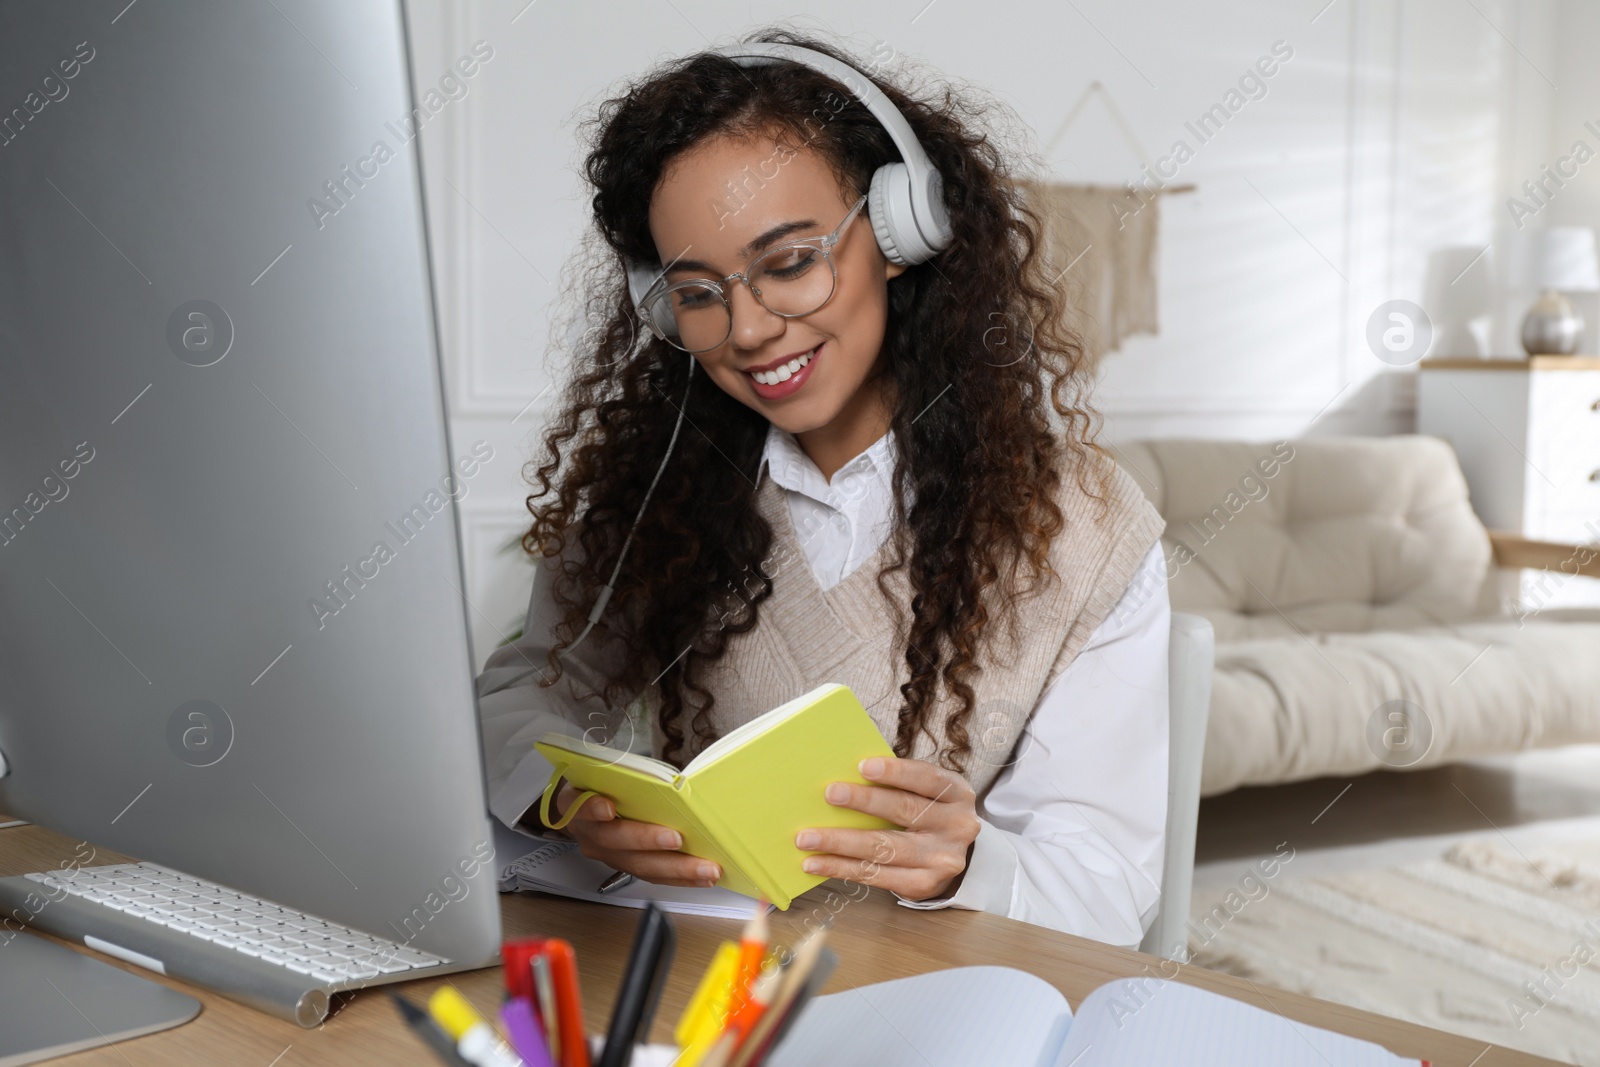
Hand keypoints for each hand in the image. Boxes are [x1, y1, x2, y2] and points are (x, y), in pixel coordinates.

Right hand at [550, 782, 721, 887]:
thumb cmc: (599, 786)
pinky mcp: (626, 867)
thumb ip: (621, 774)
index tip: (607, 808)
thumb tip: (662, 776)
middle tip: (677, 839)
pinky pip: (653, 876)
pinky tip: (704, 876)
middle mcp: (590, 834)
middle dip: (648, 841)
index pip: (579, 806)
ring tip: (706, 868)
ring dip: (676, 869)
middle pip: (615, 841)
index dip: (592, 808)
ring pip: (640, 865)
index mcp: (576, 805)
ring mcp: (608, 855)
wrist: (582, 812)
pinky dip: (680, 878)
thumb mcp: (600, 773)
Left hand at [794, 756, 980, 900]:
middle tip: (830, 794)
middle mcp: (956, 827)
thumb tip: (845, 775)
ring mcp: (940, 860)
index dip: (896, 772)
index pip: (927, 778)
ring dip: (840, 843)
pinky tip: (816, 863)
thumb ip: (899, 783)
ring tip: (807, 838)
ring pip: (884, 849)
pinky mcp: (922, 885)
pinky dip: (841, 869)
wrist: (956, 858)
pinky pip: (875, 876)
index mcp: (957, 794)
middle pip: (904, 811)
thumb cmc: (930, 814)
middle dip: (864, 802)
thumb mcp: (927, 793)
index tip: (863, 766)